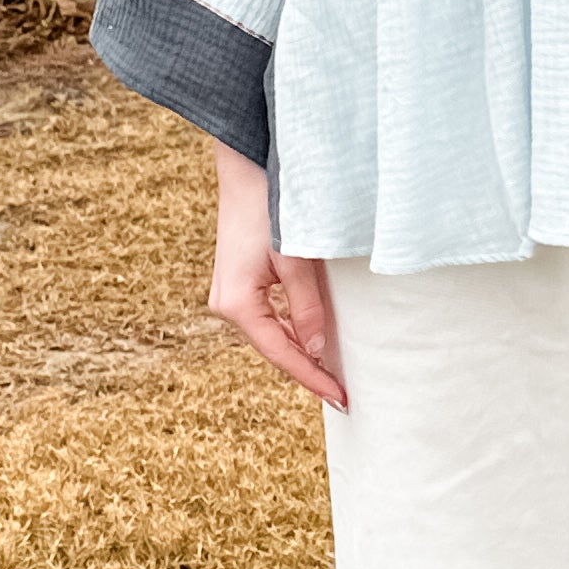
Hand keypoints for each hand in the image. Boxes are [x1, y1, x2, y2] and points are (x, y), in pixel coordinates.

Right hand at [207, 143, 345, 408]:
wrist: (245, 169)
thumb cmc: (269, 208)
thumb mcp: (294, 259)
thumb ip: (306, 306)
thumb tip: (319, 349)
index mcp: (236, 304)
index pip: (281, 354)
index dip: (312, 378)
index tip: (341, 398)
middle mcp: (226, 305)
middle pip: (274, 348)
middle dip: (307, 369)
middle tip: (342, 393)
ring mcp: (229, 294)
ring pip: (271, 334)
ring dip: (300, 351)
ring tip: (332, 372)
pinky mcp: (238, 283)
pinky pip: (268, 318)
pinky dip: (291, 330)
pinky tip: (313, 338)